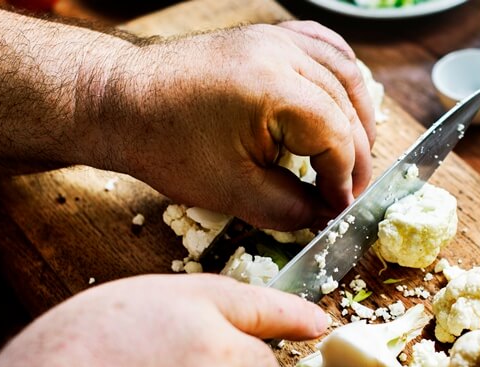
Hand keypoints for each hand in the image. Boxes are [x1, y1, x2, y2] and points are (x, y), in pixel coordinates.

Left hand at [97, 22, 375, 230]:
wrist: (121, 103)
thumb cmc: (165, 144)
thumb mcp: (231, 191)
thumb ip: (289, 208)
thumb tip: (326, 214)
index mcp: (272, 88)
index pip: (337, 136)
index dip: (344, 179)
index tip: (337, 209)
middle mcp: (281, 53)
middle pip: (347, 105)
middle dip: (356, 156)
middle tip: (346, 193)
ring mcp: (275, 39)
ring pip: (345, 72)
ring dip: (358, 117)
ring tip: (353, 157)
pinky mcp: (267, 37)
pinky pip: (323, 48)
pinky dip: (341, 78)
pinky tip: (344, 103)